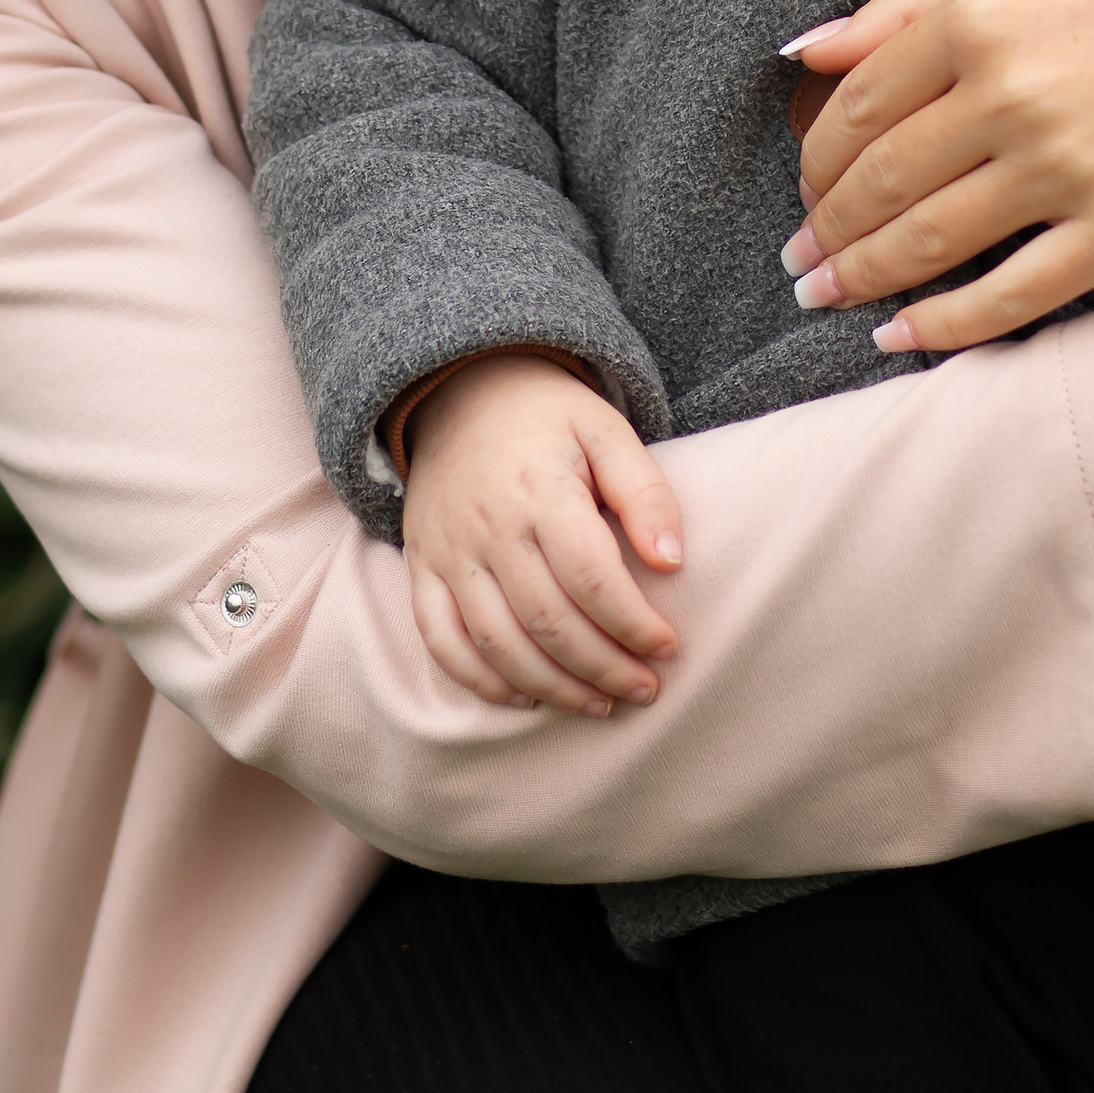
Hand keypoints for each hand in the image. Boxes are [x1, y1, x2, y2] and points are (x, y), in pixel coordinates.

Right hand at [401, 352, 684, 719]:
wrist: (460, 388)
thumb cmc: (548, 415)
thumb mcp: (606, 429)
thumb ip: (643, 490)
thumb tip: (672, 561)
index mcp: (539, 490)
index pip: (591, 578)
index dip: (633, 623)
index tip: (668, 647)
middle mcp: (488, 527)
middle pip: (547, 621)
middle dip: (603, 668)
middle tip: (645, 690)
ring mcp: (448, 552)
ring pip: (497, 643)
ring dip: (552, 687)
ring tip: (600, 704)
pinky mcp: (421, 567)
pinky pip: (440, 640)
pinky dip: (480, 680)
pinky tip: (525, 698)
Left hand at [781, 0, 1093, 353]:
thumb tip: (811, 51)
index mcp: (979, 14)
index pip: (856, 107)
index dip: (816, 158)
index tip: (806, 186)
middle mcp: (1012, 93)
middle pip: (882, 182)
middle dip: (827, 229)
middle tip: (801, 259)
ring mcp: (1070, 167)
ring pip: (932, 243)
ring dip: (863, 278)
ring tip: (827, 297)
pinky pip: (1015, 294)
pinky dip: (947, 324)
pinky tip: (904, 335)